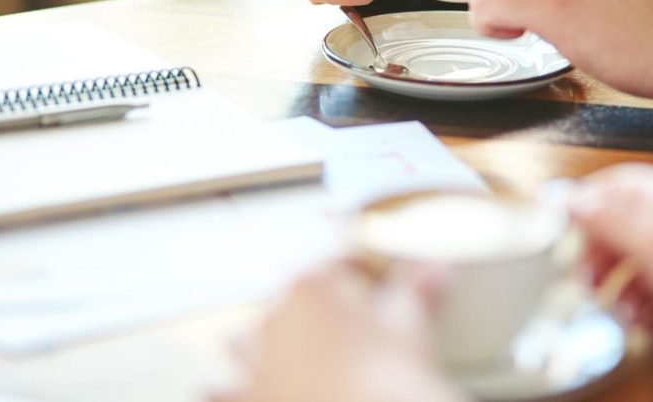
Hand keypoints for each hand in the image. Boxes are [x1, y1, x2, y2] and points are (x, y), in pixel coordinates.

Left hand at [213, 261, 465, 401]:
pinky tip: (213, 389)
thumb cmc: (388, 378)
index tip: (373, 277)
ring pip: (241, 345)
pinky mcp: (248, 401)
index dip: (357, 268)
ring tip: (247, 341)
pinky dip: (222, 391)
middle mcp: (273, 323)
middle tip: (327, 317)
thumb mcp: (411, 326)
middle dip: (302, 307)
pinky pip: (221, 393)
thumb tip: (438, 265)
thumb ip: (418, 288)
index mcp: (310, 290)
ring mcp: (255, 368)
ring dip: (249, 344)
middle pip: (284, 303)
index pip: (333, 265)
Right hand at [566, 164, 652, 342]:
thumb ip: (601, 217)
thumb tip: (560, 194)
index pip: (610, 186)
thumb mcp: (648, 241)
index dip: (583, 208)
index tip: (563, 230)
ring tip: (627, 313)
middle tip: (589, 283)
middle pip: (618, 232)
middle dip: (601, 262)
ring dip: (625, 296)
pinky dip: (652, 313)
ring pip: (637, 269)